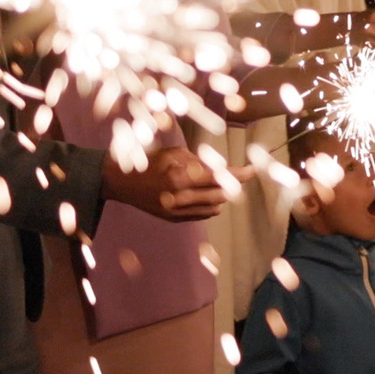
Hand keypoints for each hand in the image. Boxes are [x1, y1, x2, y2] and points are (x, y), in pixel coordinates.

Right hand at [103, 146, 228, 221]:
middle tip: (240, 176)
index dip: (238, 174)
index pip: (217, 177)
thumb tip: (220, 169)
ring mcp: (176, 211)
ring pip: (214, 207)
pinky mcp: (173, 219)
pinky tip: (208, 195)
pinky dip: (210, 205)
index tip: (253, 171)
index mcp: (179, 177)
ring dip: (221, 195)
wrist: (121, 183)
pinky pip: (202, 215)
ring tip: (218, 184)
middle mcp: (179, 197)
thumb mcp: (173, 153)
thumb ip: (198, 161)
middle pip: (219, 195)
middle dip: (233, 185)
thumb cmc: (149, 163)